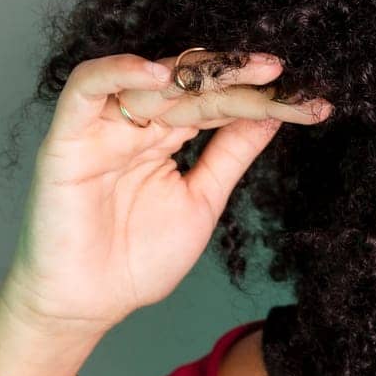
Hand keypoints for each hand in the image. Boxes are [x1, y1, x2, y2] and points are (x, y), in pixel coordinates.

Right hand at [0, 48, 332, 334]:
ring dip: (193, 70)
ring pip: (147, 78)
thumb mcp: (203, 199)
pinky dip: (119, 72)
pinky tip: (162, 74)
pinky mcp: (67, 137)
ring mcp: (103, 128)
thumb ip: (231, 154)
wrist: (87, 304)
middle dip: (235, 76)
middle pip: (188, 84)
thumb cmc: (138, 259)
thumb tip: (272, 115)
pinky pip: (86, 88)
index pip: (216, 103)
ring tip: (241, 71)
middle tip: (276, 71)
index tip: (307, 102)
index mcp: (168, 138)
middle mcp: (137, 125)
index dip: (257, 98)